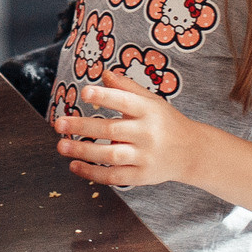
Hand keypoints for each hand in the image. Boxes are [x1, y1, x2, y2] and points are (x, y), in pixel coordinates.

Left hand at [54, 71, 205, 188]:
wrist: (192, 152)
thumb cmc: (166, 122)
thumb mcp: (152, 100)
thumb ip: (127, 87)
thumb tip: (104, 74)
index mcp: (149, 111)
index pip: (125, 101)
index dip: (105, 96)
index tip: (84, 93)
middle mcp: (148, 133)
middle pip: (112, 130)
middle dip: (83, 127)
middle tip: (59, 124)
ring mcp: (145, 157)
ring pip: (111, 155)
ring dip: (84, 152)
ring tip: (61, 146)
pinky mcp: (142, 176)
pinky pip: (115, 177)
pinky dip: (93, 174)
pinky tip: (74, 166)